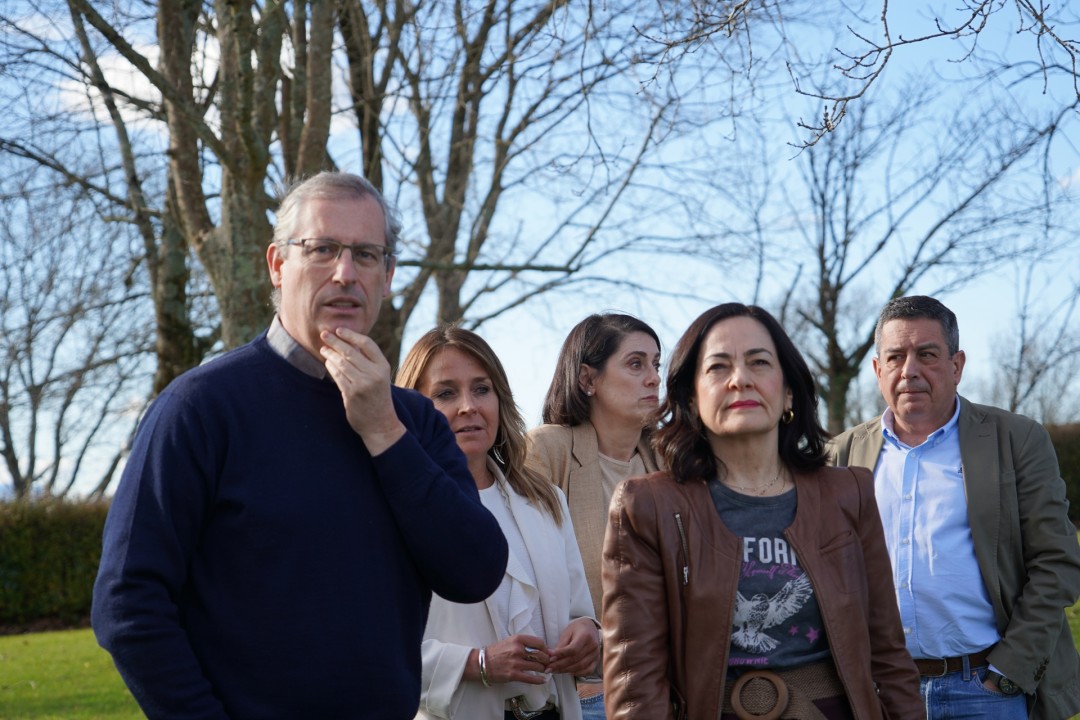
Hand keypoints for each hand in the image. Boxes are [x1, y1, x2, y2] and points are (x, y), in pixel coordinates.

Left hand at [320, 328, 404, 454]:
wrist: (380, 423)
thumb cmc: (378, 397)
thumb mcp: (380, 377)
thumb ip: (369, 362)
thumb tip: (349, 343)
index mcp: (383, 366)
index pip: (367, 344)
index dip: (352, 335)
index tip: (339, 330)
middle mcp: (374, 374)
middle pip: (351, 351)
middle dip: (335, 341)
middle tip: (324, 334)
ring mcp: (362, 384)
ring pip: (341, 363)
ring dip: (330, 354)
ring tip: (323, 349)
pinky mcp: (351, 394)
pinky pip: (337, 376)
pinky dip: (331, 367)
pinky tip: (328, 363)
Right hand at [478, 634, 550, 684]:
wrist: (481, 663)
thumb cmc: (496, 652)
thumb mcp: (510, 641)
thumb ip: (524, 643)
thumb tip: (540, 649)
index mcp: (517, 639)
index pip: (539, 642)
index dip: (545, 648)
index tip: (546, 652)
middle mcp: (518, 649)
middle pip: (541, 655)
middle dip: (546, 660)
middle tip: (547, 662)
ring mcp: (515, 663)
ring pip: (537, 666)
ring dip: (543, 669)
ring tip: (544, 670)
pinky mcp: (513, 674)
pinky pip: (530, 678)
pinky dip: (539, 680)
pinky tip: (543, 680)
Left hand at [544, 618, 599, 675]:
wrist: (590, 627)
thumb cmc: (577, 629)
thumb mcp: (567, 632)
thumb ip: (561, 645)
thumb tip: (552, 657)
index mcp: (585, 635)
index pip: (573, 649)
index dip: (560, 655)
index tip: (550, 657)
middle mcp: (593, 645)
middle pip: (575, 659)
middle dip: (560, 665)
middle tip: (549, 668)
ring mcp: (596, 654)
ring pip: (580, 666)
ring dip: (566, 670)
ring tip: (555, 670)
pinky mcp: (597, 660)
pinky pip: (588, 670)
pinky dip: (577, 673)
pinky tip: (568, 672)